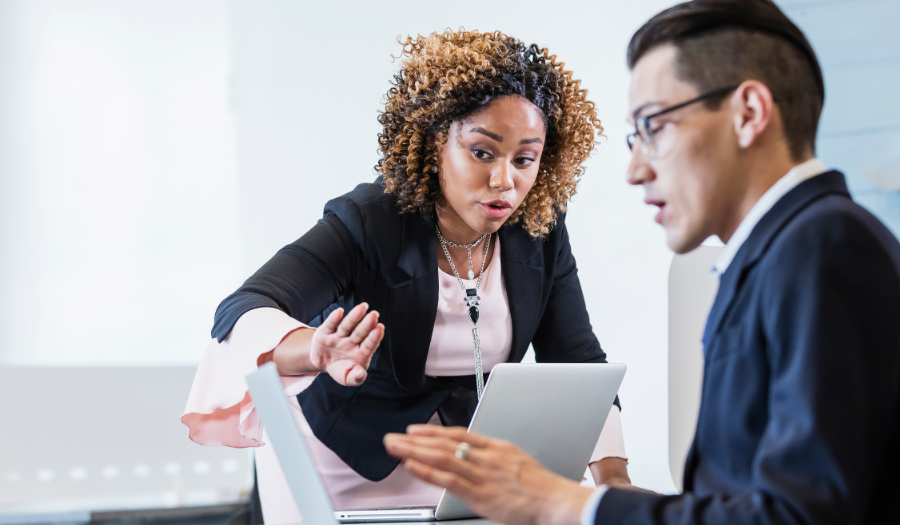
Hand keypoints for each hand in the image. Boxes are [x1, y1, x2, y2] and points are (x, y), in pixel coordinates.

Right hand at [308, 303, 383, 386]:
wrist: (322, 363)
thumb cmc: (340, 369)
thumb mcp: (347, 378)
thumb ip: (356, 378)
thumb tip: (360, 373)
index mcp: (361, 352)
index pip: (369, 344)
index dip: (374, 337)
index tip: (380, 328)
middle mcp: (352, 341)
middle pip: (360, 333)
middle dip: (367, 324)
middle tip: (374, 315)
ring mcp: (339, 335)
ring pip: (347, 326)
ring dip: (354, 317)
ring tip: (362, 308)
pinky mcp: (325, 332)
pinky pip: (330, 325)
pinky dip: (334, 318)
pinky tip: (339, 312)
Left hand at [384, 426, 593, 524]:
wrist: (557, 500)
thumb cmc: (540, 486)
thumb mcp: (517, 460)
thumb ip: (494, 457)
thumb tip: (476, 456)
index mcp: (495, 448)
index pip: (457, 435)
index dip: (433, 432)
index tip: (414, 431)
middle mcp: (485, 457)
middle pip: (444, 443)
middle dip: (415, 440)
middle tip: (392, 437)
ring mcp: (482, 475)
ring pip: (442, 458)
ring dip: (414, 451)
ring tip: (395, 447)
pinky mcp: (481, 494)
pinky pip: (449, 480)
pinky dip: (428, 472)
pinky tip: (412, 467)